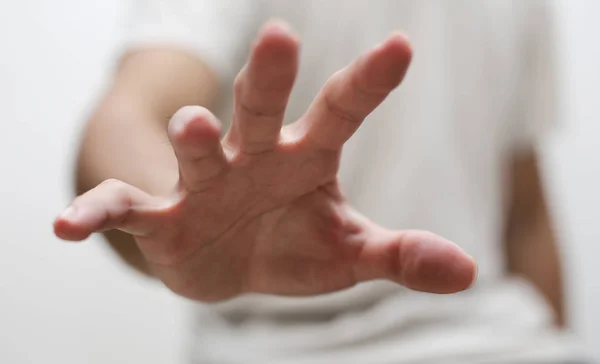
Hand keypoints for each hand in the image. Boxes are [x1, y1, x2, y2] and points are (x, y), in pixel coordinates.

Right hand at [54, 21, 476, 301]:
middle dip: (270, 76)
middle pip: (261, 108)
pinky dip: (97, 214)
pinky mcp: (161, 219)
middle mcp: (252, 156)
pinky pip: (125, 212)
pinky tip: (66, 227)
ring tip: (194, 126)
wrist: (230, 265)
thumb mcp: (351, 251)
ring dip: (194, 138)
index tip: (400, 47)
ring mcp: (202, 183)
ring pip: (198, 149)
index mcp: (305, 157)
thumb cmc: (293, 245)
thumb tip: (466, 271)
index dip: (369, 82)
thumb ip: (401, 255)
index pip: (340, 111)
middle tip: (283, 36)